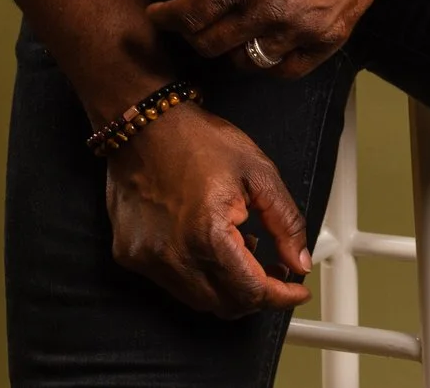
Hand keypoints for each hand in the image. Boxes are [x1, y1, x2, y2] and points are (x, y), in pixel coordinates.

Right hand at [105, 99, 311, 316]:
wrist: (143, 124)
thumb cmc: (196, 139)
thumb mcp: (258, 172)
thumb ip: (286, 222)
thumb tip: (300, 260)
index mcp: (206, 234)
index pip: (251, 291)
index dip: (281, 295)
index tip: (296, 289)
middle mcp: (172, 256)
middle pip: (225, 305)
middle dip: (257, 293)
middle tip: (277, 269)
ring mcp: (146, 260)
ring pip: (199, 300)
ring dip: (228, 286)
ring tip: (244, 248)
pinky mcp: (129, 255)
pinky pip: (172, 284)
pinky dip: (199, 275)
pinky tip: (211, 244)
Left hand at [144, 0, 405, 76]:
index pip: (188, 16)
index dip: (165, 18)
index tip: (158, 14)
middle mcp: (270, 9)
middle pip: (210, 44)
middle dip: (191, 34)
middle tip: (190, 19)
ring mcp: (301, 28)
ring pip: (244, 62)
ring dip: (228, 49)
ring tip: (227, 30)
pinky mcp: (328, 39)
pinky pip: (285, 70)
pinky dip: (268, 63)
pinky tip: (263, 43)